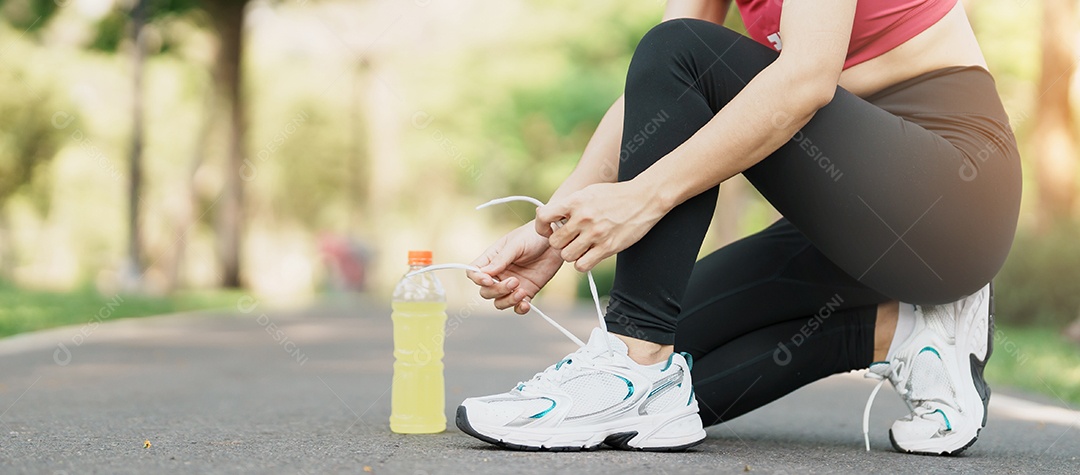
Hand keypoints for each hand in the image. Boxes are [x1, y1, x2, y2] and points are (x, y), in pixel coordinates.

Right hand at [467, 222, 563, 313]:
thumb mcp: (516, 244)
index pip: (474, 273)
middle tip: (514, 281)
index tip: (489, 280)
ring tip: (521, 292)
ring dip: (507, 300)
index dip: (477, 279)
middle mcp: (499, 273)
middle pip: (486, 291)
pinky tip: (526, 304)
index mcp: (492, 259)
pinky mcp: (527, 291)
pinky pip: (517, 306)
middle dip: (497, 290)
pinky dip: (519, 308)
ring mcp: (512, 284)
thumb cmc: (533, 236)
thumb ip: (501, 259)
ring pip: (499, 302)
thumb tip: (484, 273)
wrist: (555, 241)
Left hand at [535, 180, 668, 271]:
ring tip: (581, 247)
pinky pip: (582, 265)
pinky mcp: (607, 247)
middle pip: (554, 242)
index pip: (543, 217)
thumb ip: (568, 205)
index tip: (550, 230)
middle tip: (569, 240)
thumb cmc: (615, 195)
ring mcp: (595, 234)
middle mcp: (583, 218)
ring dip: (571, 254)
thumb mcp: (588, 192)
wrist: (644, 199)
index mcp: (576, 202)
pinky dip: (582, 263)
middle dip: (560, 243)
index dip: (542, 227)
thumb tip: (546, 214)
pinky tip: (589, 255)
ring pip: (566, 256)